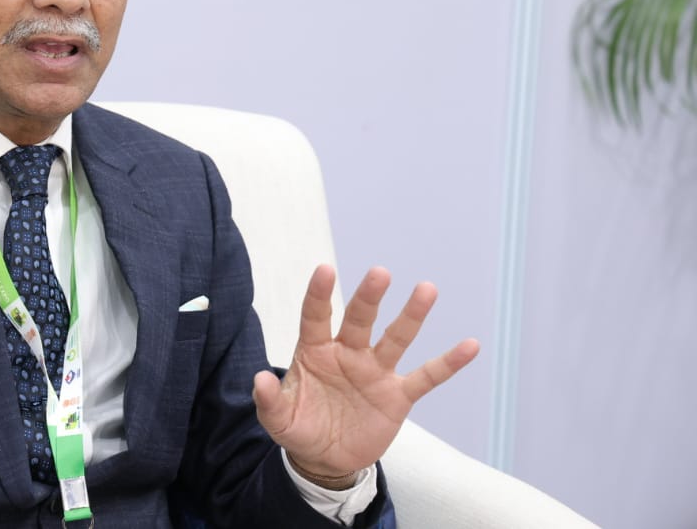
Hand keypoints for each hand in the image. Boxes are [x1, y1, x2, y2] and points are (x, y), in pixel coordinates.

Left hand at [252, 264, 479, 478]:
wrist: (326, 458)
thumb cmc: (299, 427)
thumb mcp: (278, 419)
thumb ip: (269, 400)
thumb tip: (258, 379)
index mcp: (315, 351)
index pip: (315, 317)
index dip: (319, 295)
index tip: (324, 270)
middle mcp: (347, 352)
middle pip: (359, 319)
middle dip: (368, 297)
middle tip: (379, 273)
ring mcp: (375, 371)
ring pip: (396, 338)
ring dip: (411, 315)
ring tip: (426, 289)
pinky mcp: (397, 395)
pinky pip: (426, 376)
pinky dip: (448, 363)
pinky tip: (470, 345)